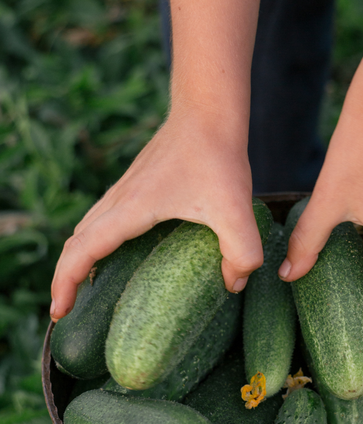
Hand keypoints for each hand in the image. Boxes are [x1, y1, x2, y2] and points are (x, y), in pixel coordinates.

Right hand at [50, 107, 262, 321]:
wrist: (209, 112)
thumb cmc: (218, 157)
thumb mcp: (237, 212)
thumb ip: (242, 253)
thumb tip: (233, 283)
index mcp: (131, 210)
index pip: (83, 251)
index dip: (66, 284)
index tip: (60, 311)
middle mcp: (119, 200)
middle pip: (76, 242)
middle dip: (66, 277)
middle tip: (67, 308)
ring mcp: (126, 190)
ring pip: (87, 228)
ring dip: (79, 257)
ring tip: (86, 285)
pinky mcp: (138, 185)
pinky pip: (104, 218)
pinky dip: (97, 240)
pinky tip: (117, 251)